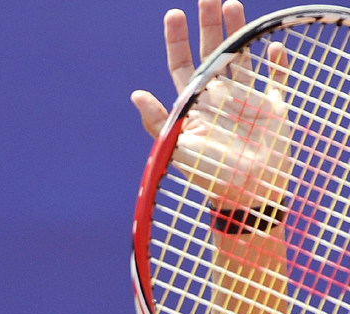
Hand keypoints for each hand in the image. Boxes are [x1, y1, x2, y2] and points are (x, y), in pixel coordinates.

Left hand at [132, 0, 291, 209]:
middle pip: (211, 51)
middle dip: (208, 22)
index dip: (176, 40)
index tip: (173, 13)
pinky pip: (276, 79)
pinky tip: (274, 44)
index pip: (180, 65)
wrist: (245, 194)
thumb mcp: (176, 147)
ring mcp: (246, 100)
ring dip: (239, 31)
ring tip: (232, 2)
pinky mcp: (273, 108)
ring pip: (242, 57)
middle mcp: (217, 96)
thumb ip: (157, 120)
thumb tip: (135, 93)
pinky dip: (277, 62)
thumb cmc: (206, 174)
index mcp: (193, 103)